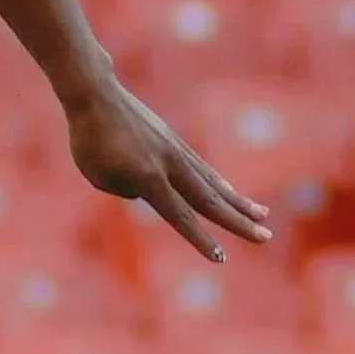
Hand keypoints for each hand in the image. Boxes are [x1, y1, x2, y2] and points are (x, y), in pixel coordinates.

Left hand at [65, 77, 271, 263]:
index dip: (200, 239)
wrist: (95, 95)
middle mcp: (169, 166)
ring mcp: (175, 151)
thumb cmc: (89, 140)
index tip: (220, 258)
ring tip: (262, 216)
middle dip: (238, 222)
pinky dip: (218, 183)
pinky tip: (231, 192)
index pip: (180, 216)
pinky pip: (201, 168)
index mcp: (148, 179)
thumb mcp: (101, 176)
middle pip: (209, 201)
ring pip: (212, 183)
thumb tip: (152, 191)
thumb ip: (130, 189)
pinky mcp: (174, 140)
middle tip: (265, 237)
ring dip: (238, 202)